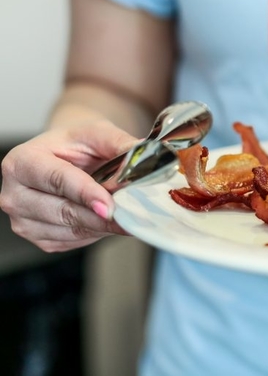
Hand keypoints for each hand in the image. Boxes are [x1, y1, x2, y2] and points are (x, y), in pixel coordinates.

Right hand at [0, 121, 136, 251]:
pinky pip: (74, 241)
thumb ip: (119, 143)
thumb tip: (144, 153)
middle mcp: (14, 194)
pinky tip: (105, 217)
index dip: (86, 194)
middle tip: (134, 214)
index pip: (57, 180)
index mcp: (22, 162)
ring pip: (72, 230)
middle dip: (103, 215)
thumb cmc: (76, 145)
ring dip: (104, 225)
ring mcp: (23, 221)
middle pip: (65, 211)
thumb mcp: (97, 134)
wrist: (66, 159)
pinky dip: (97, 231)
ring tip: (125, 211)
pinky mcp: (39, 239)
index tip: (109, 206)